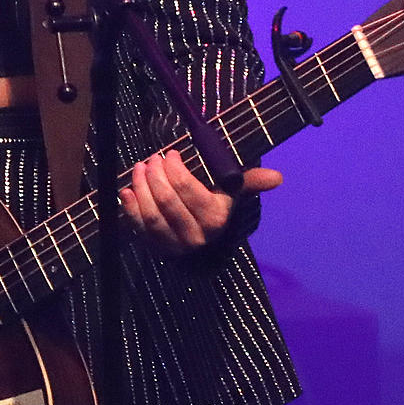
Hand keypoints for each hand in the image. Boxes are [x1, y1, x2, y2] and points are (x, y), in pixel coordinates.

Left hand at [119, 150, 283, 257]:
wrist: (206, 246)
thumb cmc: (217, 208)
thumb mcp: (233, 194)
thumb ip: (250, 181)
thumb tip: (278, 178)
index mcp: (216, 218)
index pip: (188, 190)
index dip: (174, 169)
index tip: (170, 155)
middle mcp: (196, 235)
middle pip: (167, 201)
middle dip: (155, 175)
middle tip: (151, 159)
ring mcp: (175, 245)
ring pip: (152, 215)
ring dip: (141, 188)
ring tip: (139, 169)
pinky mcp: (156, 249)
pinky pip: (139, 229)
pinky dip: (129, 209)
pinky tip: (126, 191)